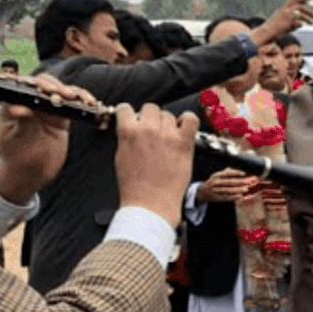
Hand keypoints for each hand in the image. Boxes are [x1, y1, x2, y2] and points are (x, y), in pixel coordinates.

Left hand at [0, 75, 96, 203]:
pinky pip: (73, 105)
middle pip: (45, 85)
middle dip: (57, 87)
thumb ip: (21, 123)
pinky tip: (90, 104)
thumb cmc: (17, 158)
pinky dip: (82, 102)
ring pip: (62, 92)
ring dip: (74, 93)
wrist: (31, 173)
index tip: (47, 90)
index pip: (24, 87)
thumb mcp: (17, 141)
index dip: (37, 85)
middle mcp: (30, 103)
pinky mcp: (61, 117)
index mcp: (13, 104)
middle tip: (67, 95)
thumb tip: (19, 108)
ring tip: (83, 99)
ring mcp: (47, 110)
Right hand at [114, 104, 199, 227]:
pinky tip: (183, 130)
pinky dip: (188, 120)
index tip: (135, 120)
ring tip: (168, 139)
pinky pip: (191, 119)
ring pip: (168, 114)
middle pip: (150, 108)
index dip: (131, 115)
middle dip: (151, 119)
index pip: (126, 109)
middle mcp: (147, 130)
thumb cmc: (136, 185)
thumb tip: (132, 127)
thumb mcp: (121, 156)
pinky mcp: (184, 143)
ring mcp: (167, 135)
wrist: (151, 203)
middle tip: (153, 133)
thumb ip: (127, 137)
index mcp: (127, 132)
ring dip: (168, 124)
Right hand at [196, 168, 255, 203]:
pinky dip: (233, 197)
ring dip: (238, 190)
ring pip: (228, 190)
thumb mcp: (217, 175)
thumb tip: (234, 168)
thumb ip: (225, 172)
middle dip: (240, 182)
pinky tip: (240, 196)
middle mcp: (215, 182)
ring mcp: (215, 190)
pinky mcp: (216, 198)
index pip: (227, 173)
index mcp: (216, 175)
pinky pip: (226, 197)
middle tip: (249, 182)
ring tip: (246, 189)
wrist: (201, 192)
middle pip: (229, 182)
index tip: (244, 173)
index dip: (236, 173)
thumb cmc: (213, 182)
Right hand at [250, 0, 312, 48]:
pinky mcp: (288, 24)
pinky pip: (299, 22)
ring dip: (308, 14)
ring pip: (300, 13)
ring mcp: (287, 17)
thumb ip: (293, 12)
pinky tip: (307, 25)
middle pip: (299, 4)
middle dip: (309, 5)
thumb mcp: (284, 15)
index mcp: (284, 6)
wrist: (267, 31)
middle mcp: (285, 10)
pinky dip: (304, 23)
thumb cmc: (278, 24)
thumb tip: (307, 11)